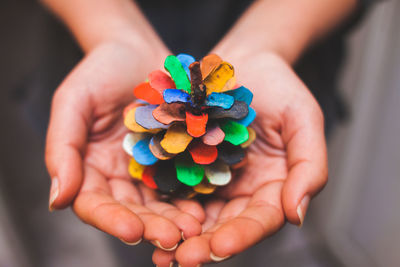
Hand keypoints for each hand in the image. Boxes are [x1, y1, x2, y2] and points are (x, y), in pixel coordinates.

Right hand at [45, 42, 204, 248]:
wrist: (137, 50)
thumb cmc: (99, 71)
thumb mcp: (73, 102)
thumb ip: (63, 149)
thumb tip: (58, 200)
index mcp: (88, 168)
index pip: (94, 203)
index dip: (111, 220)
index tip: (131, 232)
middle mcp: (118, 175)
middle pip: (131, 209)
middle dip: (151, 225)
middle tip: (173, 238)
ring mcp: (148, 168)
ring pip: (159, 201)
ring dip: (175, 217)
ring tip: (194, 227)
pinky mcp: (174, 158)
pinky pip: (182, 181)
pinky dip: (192, 195)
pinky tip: (206, 206)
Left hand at [152, 52, 327, 266]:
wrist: (243, 61)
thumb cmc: (279, 87)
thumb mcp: (304, 119)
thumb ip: (309, 167)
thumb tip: (297, 216)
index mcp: (272, 185)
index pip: (261, 220)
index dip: (242, 235)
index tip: (220, 247)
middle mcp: (241, 190)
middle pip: (225, 225)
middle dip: (205, 244)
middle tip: (183, 259)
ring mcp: (212, 179)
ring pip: (196, 215)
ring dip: (178, 235)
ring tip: (160, 253)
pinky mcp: (187, 165)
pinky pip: (173, 188)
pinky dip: (162, 206)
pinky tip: (145, 218)